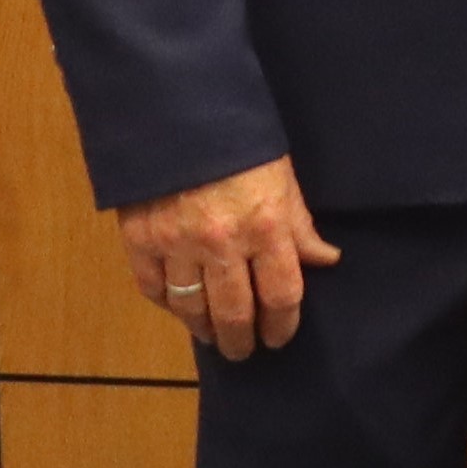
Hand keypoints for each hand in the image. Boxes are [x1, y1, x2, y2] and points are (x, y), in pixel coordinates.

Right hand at [116, 157, 334, 359]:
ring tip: (213, 338)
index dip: (282, 325)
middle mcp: (223, 242)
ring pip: (192, 307)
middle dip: (242, 340)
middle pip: (235, 312)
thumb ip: (300, 226)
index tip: (279, 339)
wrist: (175, 116)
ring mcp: (177, 243)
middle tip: (245, 351)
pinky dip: (168, 304)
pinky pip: (153, 288)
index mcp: (266, 227)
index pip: (281, 295)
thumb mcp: (283, 180)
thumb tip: (326, 261)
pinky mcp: (140, 239)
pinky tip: (179, 309)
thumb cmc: (240, 146)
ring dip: (204, 330)